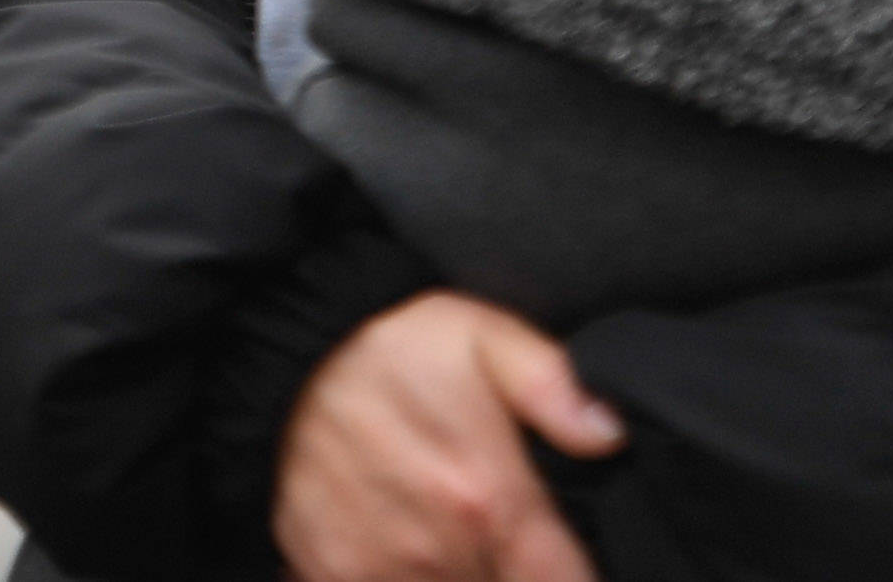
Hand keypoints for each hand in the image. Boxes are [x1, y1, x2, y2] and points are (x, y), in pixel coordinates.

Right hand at [276, 291, 622, 581]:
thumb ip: (555, 387)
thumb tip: (609, 435)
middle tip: (484, 514)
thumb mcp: (485, 335)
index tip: (557, 555)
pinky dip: (392, 571)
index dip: (571, 571)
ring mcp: (380, 569)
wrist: (283, 348)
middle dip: (506, 564)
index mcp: (492, 501)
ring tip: (437, 520)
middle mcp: (440, 550)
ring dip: (454, 568)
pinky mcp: (331, 573)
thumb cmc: (392, 342)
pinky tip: (391, 535)